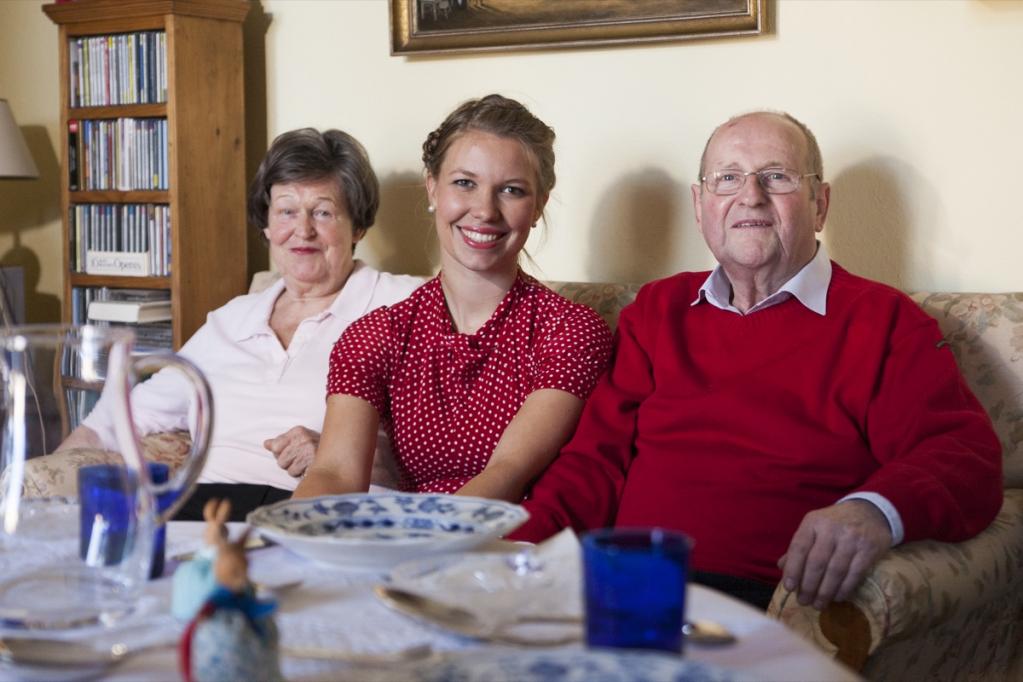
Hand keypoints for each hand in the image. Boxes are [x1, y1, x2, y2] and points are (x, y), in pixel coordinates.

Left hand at [264, 426, 319, 477]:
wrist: (337, 457)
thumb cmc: (315, 450)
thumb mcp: (297, 442)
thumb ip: (280, 442)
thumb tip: (266, 444)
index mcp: (298, 431)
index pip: (275, 446)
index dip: (281, 453)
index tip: (293, 452)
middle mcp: (303, 437)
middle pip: (280, 459)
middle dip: (288, 462)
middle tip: (301, 459)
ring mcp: (308, 449)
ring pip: (287, 467)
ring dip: (295, 469)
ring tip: (306, 464)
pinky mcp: (312, 461)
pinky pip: (295, 472)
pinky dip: (300, 474)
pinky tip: (309, 468)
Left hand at [777, 500, 891, 609]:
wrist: (869, 512)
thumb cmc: (835, 524)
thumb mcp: (814, 527)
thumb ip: (799, 546)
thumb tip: (782, 568)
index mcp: (813, 522)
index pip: (799, 547)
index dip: (793, 569)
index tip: (789, 588)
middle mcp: (831, 529)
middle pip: (817, 562)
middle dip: (809, 586)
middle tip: (804, 602)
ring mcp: (852, 539)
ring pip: (836, 571)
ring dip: (825, 592)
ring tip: (818, 604)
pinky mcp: (869, 549)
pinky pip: (854, 574)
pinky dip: (844, 589)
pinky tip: (837, 597)